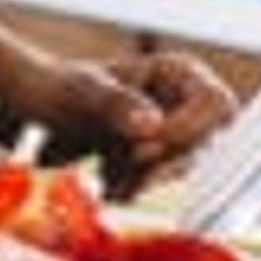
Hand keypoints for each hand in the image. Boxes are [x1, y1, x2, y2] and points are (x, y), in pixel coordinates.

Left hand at [34, 50, 240, 191]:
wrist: (43, 109)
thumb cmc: (63, 87)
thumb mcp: (82, 90)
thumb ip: (115, 103)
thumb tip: (152, 125)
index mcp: (181, 73)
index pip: (216, 106)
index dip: (187, 131)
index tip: (141, 149)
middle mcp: (190, 103)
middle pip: (205, 144)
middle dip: (158, 163)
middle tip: (114, 170)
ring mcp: (181, 134)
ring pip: (183, 169)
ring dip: (141, 178)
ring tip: (102, 174)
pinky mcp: (164, 162)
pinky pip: (163, 184)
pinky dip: (133, 187)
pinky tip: (106, 181)